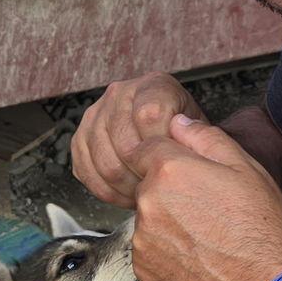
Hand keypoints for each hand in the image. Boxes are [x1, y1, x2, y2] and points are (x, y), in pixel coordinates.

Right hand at [71, 74, 205, 206]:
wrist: (167, 137)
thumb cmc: (185, 138)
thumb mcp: (201, 132)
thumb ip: (196, 136)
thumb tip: (178, 144)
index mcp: (153, 85)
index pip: (149, 115)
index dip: (161, 148)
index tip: (173, 165)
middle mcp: (119, 94)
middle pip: (124, 144)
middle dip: (144, 175)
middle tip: (160, 190)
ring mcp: (95, 115)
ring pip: (105, 163)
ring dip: (126, 187)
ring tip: (145, 194)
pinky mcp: (79, 139)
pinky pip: (87, 172)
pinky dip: (107, 191)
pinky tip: (126, 194)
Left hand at [126, 115, 281, 280]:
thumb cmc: (264, 230)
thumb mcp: (246, 168)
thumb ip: (205, 138)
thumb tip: (178, 122)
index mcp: (169, 171)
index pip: (146, 148)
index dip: (169, 157)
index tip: (191, 174)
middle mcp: (147, 204)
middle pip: (147, 186)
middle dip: (170, 192)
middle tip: (209, 210)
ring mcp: (142, 242)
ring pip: (148, 221)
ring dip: (168, 223)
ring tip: (207, 238)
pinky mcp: (145, 273)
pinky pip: (150, 253)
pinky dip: (168, 254)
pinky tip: (200, 259)